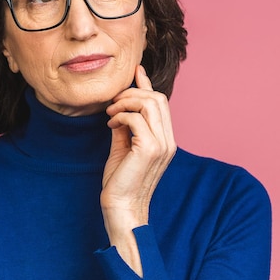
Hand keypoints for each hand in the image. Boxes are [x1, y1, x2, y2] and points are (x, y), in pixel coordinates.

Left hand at [101, 65, 176, 274]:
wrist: (121, 209)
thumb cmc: (121, 182)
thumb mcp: (123, 147)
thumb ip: (126, 126)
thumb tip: (121, 106)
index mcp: (165, 140)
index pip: (161, 104)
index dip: (148, 84)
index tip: (136, 70)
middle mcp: (168, 141)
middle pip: (158, 98)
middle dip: (133, 93)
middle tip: (113, 103)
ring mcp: (162, 145)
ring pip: (149, 103)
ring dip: (126, 102)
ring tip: (111, 113)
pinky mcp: (150, 149)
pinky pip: (136, 118)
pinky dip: (121, 116)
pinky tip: (111, 124)